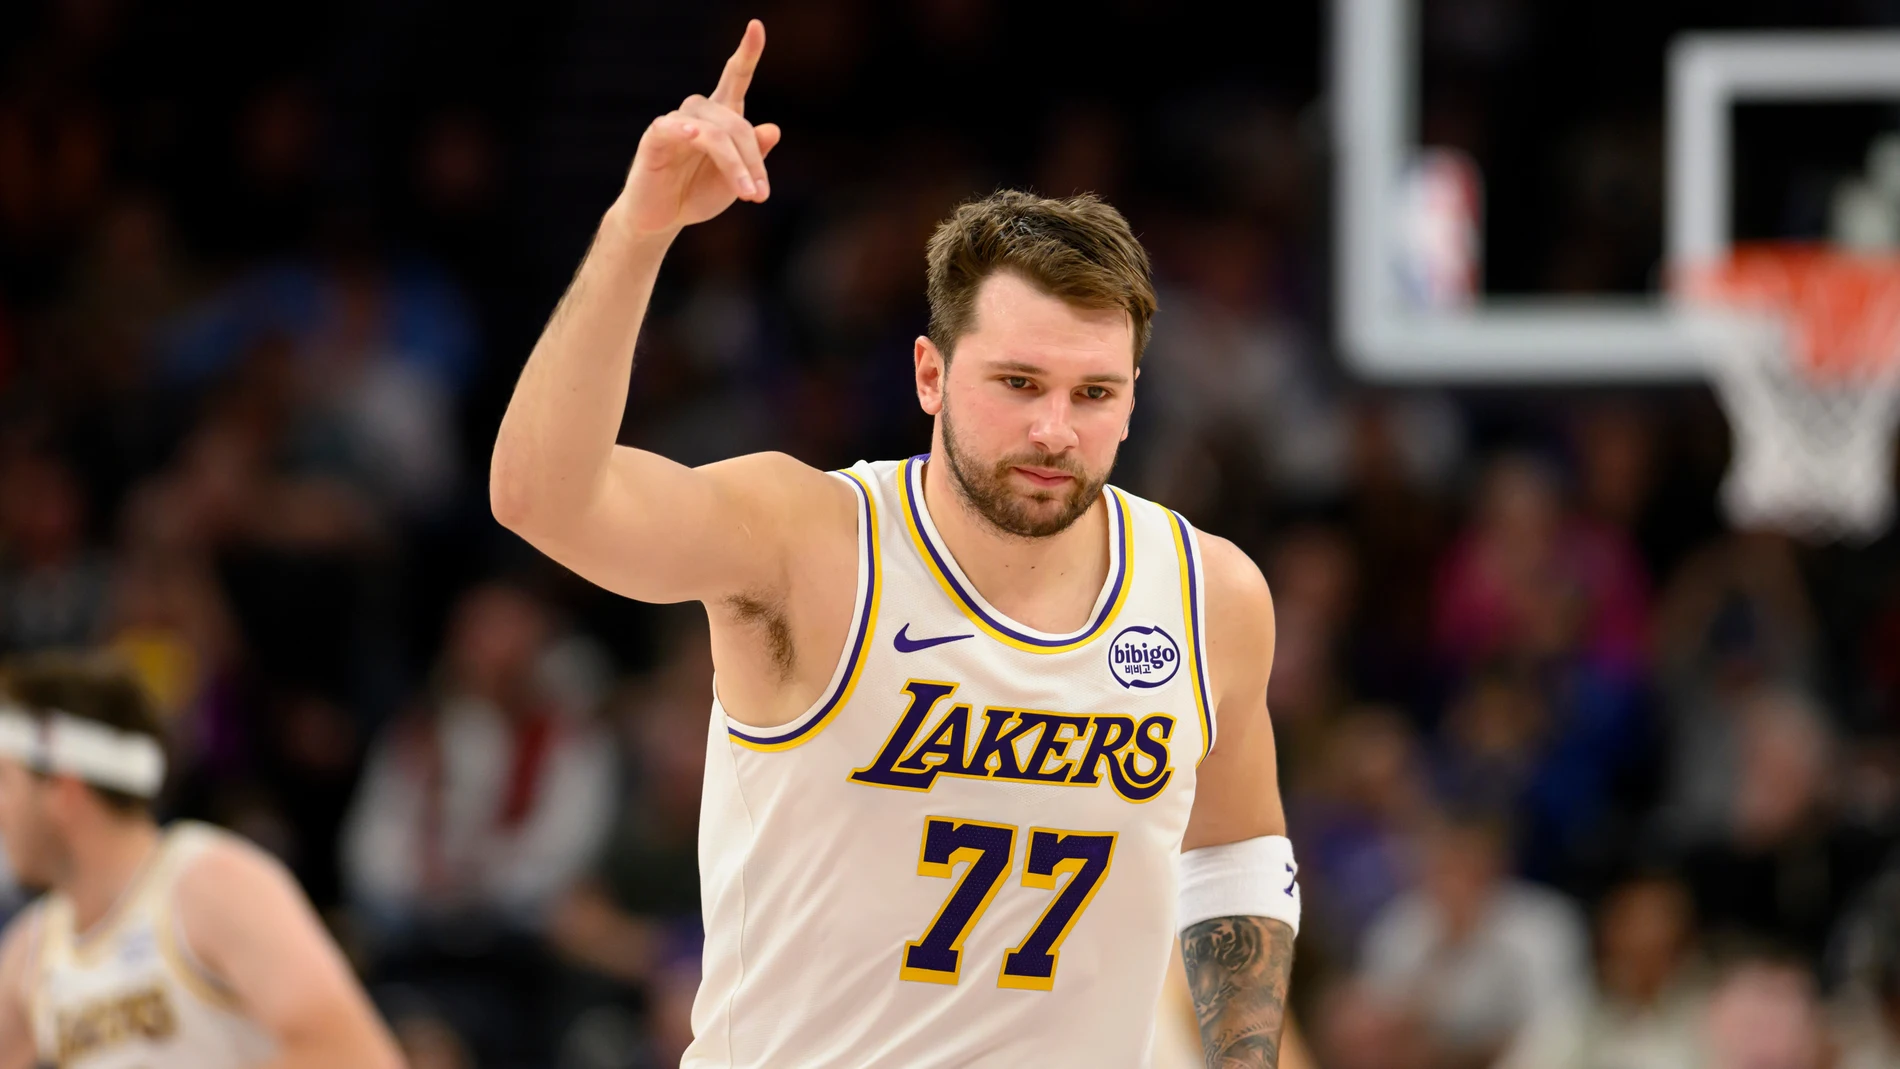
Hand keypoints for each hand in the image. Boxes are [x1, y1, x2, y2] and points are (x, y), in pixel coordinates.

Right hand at [620, 19, 778, 234]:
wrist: (662, 219)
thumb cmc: (698, 194)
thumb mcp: (736, 181)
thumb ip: (754, 157)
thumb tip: (773, 128)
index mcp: (722, 118)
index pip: (735, 78)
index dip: (747, 52)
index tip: (756, 25)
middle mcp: (700, 113)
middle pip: (736, 123)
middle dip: (753, 160)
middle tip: (760, 196)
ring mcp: (676, 123)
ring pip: (715, 132)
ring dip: (735, 163)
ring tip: (746, 195)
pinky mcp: (655, 137)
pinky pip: (672, 127)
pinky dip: (685, 131)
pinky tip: (693, 136)